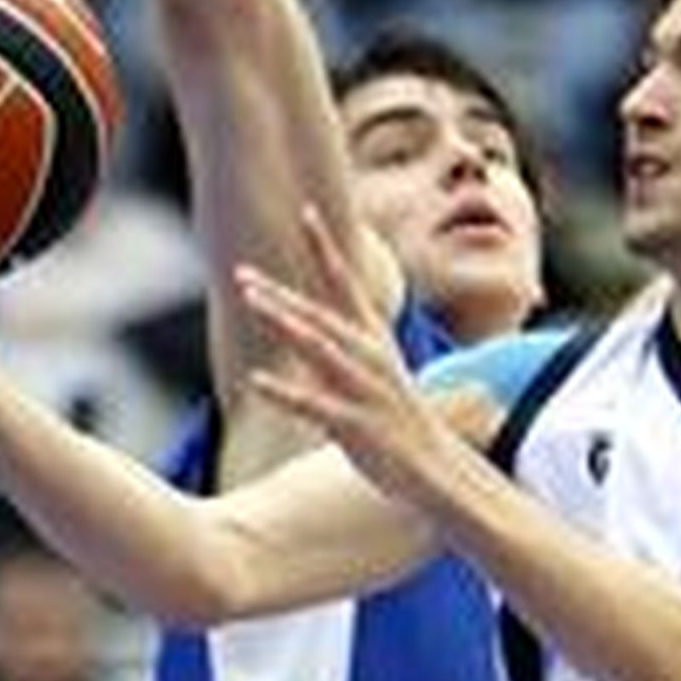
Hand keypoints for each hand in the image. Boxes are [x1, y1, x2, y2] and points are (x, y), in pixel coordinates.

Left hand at [238, 211, 464, 506]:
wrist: (437, 470)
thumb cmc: (395, 421)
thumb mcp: (371, 373)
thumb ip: (338, 345)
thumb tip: (305, 322)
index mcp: (373, 341)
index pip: (346, 285)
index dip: (326, 248)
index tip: (307, 210)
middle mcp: (370, 357)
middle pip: (321, 315)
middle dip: (281, 294)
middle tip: (242, 275)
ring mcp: (365, 390)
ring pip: (320, 349)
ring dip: (285, 323)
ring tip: (250, 303)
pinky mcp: (359, 425)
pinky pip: (317, 405)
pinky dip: (286, 393)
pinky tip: (256, 382)